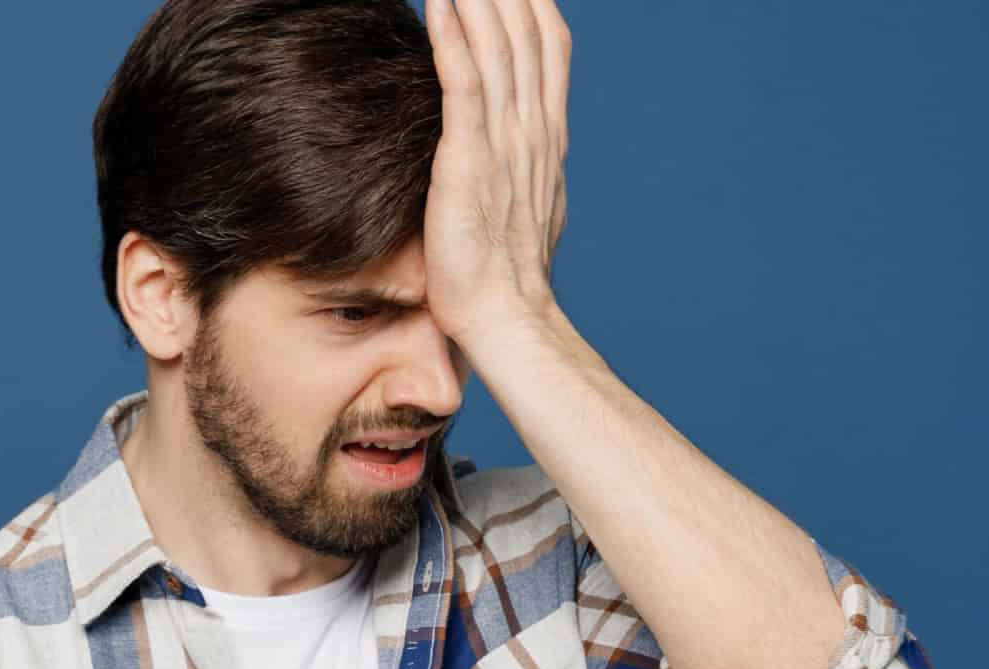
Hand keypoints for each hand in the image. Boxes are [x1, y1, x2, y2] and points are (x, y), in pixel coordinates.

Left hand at [423, 0, 571, 345]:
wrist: (507, 317)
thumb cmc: (507, 273)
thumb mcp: (527, 204)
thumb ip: (524, 164)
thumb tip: (518, 147)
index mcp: (546, 135)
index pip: (548, 48)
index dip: (533, 5)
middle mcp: (532, 129)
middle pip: (526, 34)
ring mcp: (505, 143)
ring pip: (498, 48)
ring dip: (481, 0)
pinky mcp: (470, 162)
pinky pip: (465, 86)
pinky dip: (454, 40)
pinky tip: (441, 4)